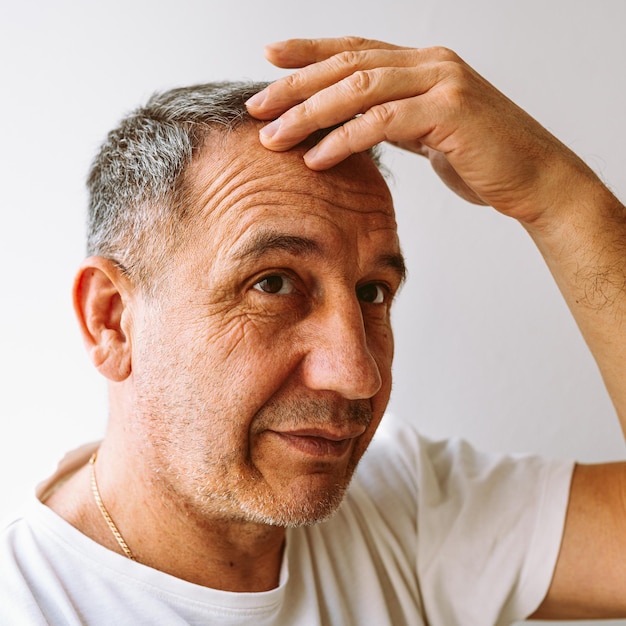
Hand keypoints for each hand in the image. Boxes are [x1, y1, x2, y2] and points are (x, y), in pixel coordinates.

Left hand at [246, 37, 597, 225]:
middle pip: (347, 65)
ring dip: (310, 114)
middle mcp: (430, 63)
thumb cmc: (479, 158)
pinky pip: (382, 123)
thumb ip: (394, 118)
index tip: (269, 59)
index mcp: (422, 64)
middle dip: (296, 86)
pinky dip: (343, 140)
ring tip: (273, 138)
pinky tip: (316, 158)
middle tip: (257, 107)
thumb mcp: (428, 131)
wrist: (533, 178)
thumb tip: (354, 123)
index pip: (355, 49)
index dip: (309, 51)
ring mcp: (442, 83)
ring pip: (359, 89)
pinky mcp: (449, 112)